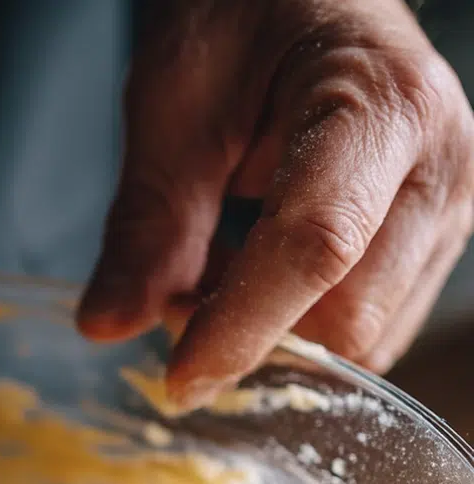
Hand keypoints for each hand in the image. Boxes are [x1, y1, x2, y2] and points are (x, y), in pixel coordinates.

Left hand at [77, 0, 473, 407]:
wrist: (303, 0)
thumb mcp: (172, 108)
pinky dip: (298, 326)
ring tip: (222, 265)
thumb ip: (145, 225)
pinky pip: (367, 330)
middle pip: (347, 315)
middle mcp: (438, 164)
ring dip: (275, 333)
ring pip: (359, 338)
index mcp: (379, 106)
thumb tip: (107, 325)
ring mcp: (448, 210)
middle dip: (253, 333)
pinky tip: (259, 273)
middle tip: (182, 291)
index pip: (315, 245)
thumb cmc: (243, 26)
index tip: (178, 382)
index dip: (241, 328)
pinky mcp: (434, 245)